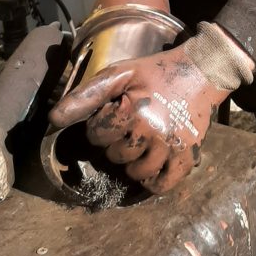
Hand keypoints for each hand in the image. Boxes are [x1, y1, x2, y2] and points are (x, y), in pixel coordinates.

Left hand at [48, 45, 228, 193]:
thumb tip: (54, 118)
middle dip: (115, 142)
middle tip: (128, 126)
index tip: (113, 112)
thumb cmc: (155, 72)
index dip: (100, 123)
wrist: (201, 72)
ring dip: (131, 163)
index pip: (97, 134)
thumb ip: (86, 95)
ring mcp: (171, 146)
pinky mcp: (188, 155)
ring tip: (138, 145)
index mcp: (133, 110)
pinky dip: (153, 184)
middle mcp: (152, 131)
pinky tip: (148, 172)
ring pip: (137, 172)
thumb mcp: (120, 74)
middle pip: (115, 155)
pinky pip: (165, 183)